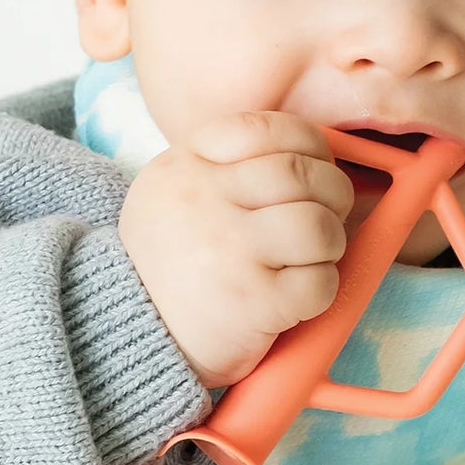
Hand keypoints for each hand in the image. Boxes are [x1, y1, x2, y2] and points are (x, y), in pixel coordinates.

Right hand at [117, 110, 355, 390]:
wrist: (130, 335)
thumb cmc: (170, 262)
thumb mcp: (172, 192)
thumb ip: (227, 165)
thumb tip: (311, 155)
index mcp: (184, 166)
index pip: (265, 129)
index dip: (309, 143)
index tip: (316, 164)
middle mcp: (204, 201)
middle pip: (300, 174)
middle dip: (334, 192)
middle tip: (330, 213)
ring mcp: (229, 251)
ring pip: (317, 225)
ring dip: (331, 241)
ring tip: (314, 256)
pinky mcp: (253, 302)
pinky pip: (320, 282)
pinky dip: (323, 288)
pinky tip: (299, 294)